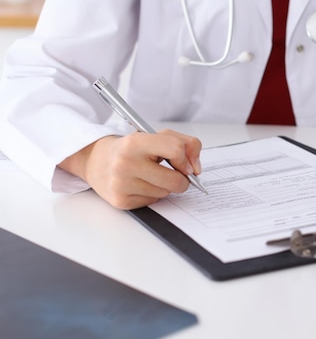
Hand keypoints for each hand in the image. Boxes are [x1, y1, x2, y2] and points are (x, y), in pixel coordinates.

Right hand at [59, 129, 202, 208]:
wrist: (96, 161)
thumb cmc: (131, 149)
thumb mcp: (155, 136)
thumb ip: (183, 143)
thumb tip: (196, 168)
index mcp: (135, 142)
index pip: (175, 149)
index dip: (186, 159)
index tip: (185, 164)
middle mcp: (126, 163)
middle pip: (175, 180)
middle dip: (180, 179)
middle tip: (170, 173)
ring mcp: (122, 184)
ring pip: (166, 193)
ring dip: (164, 186)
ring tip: (148, 176)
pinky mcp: (121, 201)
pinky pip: (153, 202)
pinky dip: (152, 195)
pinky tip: (139, 185)